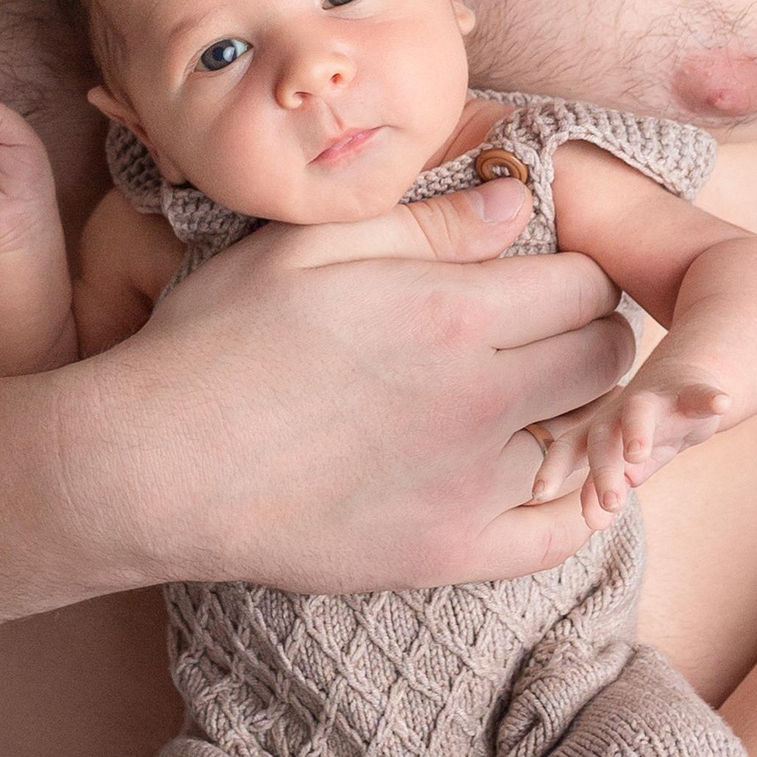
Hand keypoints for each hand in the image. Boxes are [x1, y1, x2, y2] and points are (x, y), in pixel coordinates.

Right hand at [78, 177, 634, 590]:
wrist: (153, 468)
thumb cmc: (216, 343)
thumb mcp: (307, 247)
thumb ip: (425, 222)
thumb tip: (521, 201)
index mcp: (451, 314)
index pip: (586, 284)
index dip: (568, 274)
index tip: (534, 282)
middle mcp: (479, 403)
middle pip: (604, 357)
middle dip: (584, 335)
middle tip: (535, 338)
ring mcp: (470, 489)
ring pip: (586, 439)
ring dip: (567, 415)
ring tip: (517, 404)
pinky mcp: (450, 554)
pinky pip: (561, 534)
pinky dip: (573, 500)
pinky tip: (543, 475)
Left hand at [530, 360, 734, 525]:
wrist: (683, 384)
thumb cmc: (642, 435)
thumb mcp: (625, 466)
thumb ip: (606, 491)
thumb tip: (593, 522)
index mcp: (599, 434)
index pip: (568, 451)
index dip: (552, 469)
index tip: (538, 493)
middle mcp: (618, 414)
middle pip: (603, 439)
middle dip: (603, 470)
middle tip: (609, 503)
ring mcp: (655, 401)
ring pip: (640, 413)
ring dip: (637, 432)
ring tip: (637, 455)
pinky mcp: (692, 391)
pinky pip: (701, 394)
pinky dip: (711, 398)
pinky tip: (723, 402)